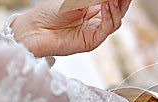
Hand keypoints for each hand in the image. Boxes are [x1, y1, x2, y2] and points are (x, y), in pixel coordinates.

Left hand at [11, 0, 130, 56]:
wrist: (35, 29)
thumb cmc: (49, 13)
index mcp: (93, 8)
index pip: (113, 2)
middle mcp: (97, 21)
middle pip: (118, 10)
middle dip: (122, 1)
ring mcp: (95, 31)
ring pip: (115, 20)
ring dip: (117, 7)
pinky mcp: (92, 41)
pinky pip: (106, 29)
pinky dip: (110, 17)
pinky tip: (108, 6)